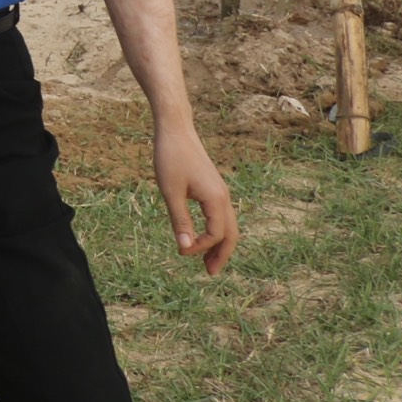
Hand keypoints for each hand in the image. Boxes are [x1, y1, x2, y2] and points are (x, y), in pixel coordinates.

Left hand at [153, 123, 237, 275]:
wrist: (176, 129)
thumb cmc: (170, 157)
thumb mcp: (170, 191)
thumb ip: (179, 220)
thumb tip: (184, 249)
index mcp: (216, 199)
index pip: (215, 234)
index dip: (199, 247)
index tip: (181, 251)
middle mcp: (224, 197)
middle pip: (231, 234)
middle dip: (221, 254)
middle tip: (210, 273)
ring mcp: (221, 192)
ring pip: (229, 225)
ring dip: (220, 244)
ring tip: (208, 260)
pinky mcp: (214, 187)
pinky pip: (221, 215)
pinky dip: (217, 230)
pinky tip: (203, 235)